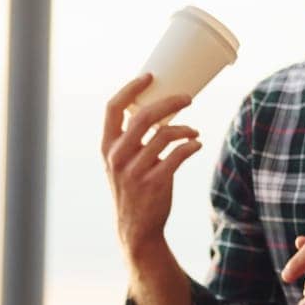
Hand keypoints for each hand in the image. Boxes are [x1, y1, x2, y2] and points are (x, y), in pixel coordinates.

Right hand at [102, 75, 200, 261]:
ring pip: (164, 134)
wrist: (136, 228)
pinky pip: (178, 154)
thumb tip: (159, 111)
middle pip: (144, 116)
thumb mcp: (123, 163)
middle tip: (188, 98)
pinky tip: (196, 144)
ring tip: (195, 130)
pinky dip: (191, 145)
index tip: (149, 76)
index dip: (131, 89)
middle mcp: (118, 156)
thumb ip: (132, 140)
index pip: (113, 109)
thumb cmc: (133, 189)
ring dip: (185, 128)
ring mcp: (135, 170)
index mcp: (107, 147)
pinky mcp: (155, 182)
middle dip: (170, 102)